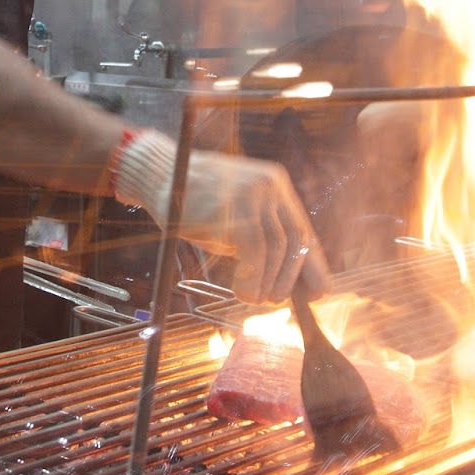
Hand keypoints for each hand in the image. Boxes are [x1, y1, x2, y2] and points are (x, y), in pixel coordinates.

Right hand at [115, 131, 330, 303]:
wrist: (155, 174)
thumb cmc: (189, 199)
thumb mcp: (231, 212)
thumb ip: (256, 234)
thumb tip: (278, 276)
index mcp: (273, 183)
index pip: (301, 227)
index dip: (312, 262)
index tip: (319, 289)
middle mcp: (269, 185)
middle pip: (294, 238)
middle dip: (291, 275)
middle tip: (280, 299)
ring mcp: (253, 195)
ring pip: (276, 247)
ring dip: (269, 280)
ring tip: (256, 300)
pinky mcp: (234, 209)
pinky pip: (254, 251)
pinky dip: (251, 277)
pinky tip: (242, 291)